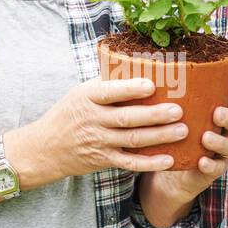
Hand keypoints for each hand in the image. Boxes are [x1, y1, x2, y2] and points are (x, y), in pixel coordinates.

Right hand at [20, 76, 192, 180]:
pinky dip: (149, 163)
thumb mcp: (80, 92)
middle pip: (127, 118)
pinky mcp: (104, 160)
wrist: (45, 148)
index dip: (131, 89)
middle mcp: (93, 120)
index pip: (109, 92)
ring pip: (133, 140)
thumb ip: (106, 83)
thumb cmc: (69, 114)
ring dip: (159, 136)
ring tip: (182, 130)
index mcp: (87, 98)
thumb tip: (137, 63)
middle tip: (178, 110)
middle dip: (154, 115)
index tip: (152, 85)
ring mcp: (99, 142)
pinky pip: (129, 163)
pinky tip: (168, 160)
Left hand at [137, 78, 227, 208]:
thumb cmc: (171, 130)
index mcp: (217, 111)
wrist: (169, 166)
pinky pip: (217, 168)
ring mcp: (220, 150)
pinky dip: (211, 165)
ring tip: (206, 138)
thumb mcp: (172, 111)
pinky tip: (202, 162)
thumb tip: (150, 66)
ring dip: (219, 141)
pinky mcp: (213, 169)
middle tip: (216, 113)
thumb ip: (171, 94)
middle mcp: (223, 130)